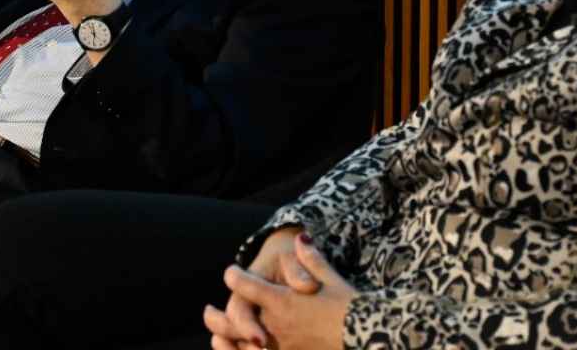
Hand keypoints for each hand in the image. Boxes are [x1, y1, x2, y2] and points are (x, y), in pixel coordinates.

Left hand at [205, 232, 351, 349]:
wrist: (369, 338)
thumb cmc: (350, 306)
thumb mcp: (331, 279)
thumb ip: (311, 259)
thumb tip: (300, 237)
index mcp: (284, 302)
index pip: (248, 287)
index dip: (236, 278)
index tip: (230, 273)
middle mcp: (277, 325)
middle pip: (237, 321)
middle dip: (217, 317)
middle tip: (207, 312)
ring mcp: (283, 346)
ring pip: (244, 347)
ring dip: (227, 343)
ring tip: (217, 338)